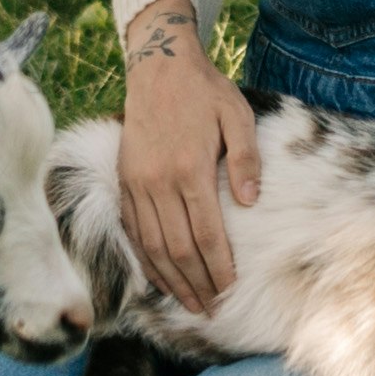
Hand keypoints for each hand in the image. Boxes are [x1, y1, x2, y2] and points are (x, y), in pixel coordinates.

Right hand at [122, 38, 263, 307]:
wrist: (158, 67)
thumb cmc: (205, 92)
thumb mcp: (237, 115)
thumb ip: (247, 158)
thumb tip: (250, 201)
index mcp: (190, 168)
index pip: (205, 233)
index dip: (217, 267)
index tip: (231, 288)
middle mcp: (158, 181)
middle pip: (176, 248)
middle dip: (195, 284)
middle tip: (211, 309)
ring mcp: (136, 183)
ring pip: (151, 246)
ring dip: (170, 279)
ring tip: (189, 303)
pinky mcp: (124, 181)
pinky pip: (133, 230)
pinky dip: (145, 258)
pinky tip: (159, 276)